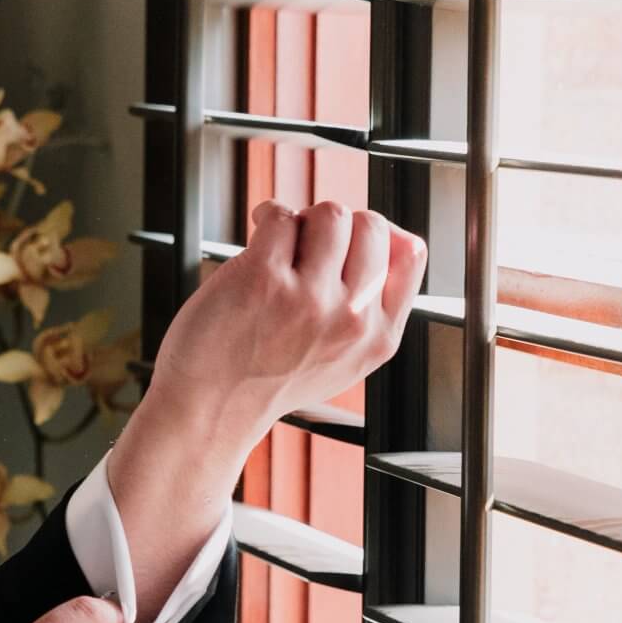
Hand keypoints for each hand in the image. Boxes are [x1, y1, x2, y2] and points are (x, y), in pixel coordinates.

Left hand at [152, 199, 424, 448]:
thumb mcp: (343, 362)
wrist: (211, 408)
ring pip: (330, 214)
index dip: (379, 234)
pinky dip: (268, 216)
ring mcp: (309, 297)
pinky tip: (259, 234)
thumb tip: (392, 241)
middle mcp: (351, 318)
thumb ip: (371, 312)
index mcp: (377, 337)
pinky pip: (282, 216)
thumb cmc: (266, 380)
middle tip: (308, 243)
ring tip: (282, 242)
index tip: (350, 239)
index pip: (410, 254)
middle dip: (337, 224)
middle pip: (370, 226)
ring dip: (303, 218)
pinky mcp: (264, 278)